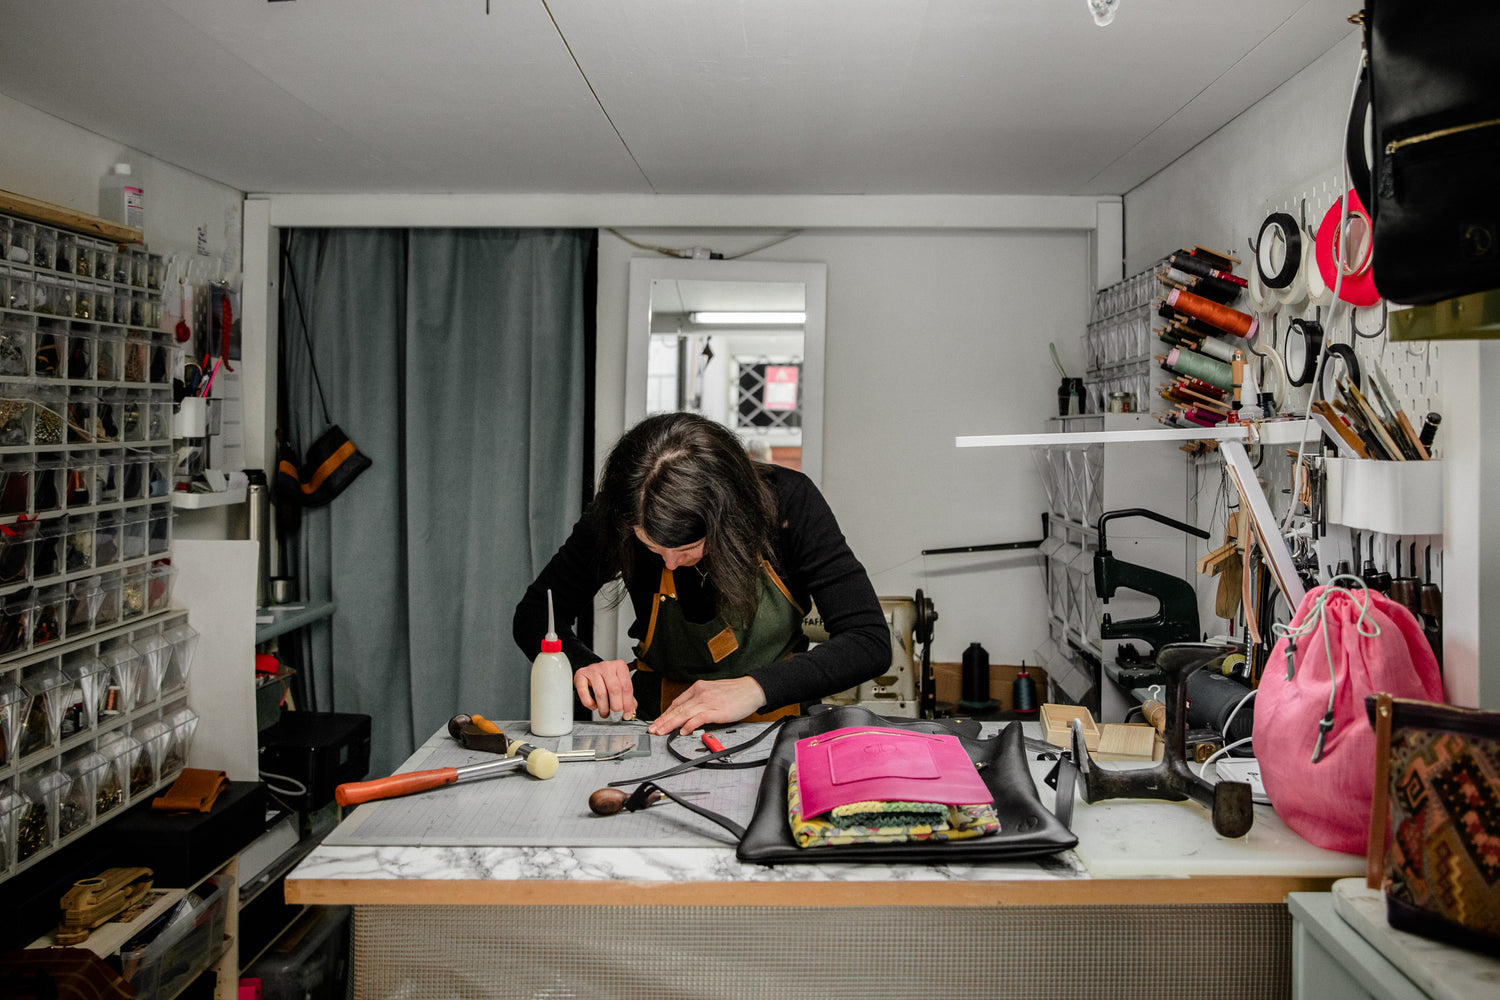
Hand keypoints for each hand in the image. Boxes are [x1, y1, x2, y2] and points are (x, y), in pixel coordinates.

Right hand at [573, 659, 636, 718]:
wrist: (590, 672)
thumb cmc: (606, 679)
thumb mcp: (619, 684)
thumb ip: (627, 697)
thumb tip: (630, 711)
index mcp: (620, 666)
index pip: (627, 687)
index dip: (627, 703)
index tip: (626, 714)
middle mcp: (607, 666)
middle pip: (614, 689)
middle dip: (616, 706)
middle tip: (616, 715)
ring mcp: (593, 669)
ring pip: (601, 693)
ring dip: (603, 708)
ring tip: (605, 713)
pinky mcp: (581, 675)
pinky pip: (584, 693)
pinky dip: (590, 703)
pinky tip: (594, 706)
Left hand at [648, 676, 766, 735]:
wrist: (752, 689)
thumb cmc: (735, 692)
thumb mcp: (713, 691)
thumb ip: (700, 700)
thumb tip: (689, 714)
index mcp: (698, 688)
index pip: (677, 702)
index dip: (666, 714)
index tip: (658, 722)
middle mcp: (700, 693)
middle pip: (677, 708)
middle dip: (663, 720)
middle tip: (652, 729)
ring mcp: (708, 701)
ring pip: (684, 713)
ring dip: (670, 724)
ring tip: (661, 731)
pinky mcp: (716, 710)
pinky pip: (699, 718)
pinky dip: (689, 725)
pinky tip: (683, 731)